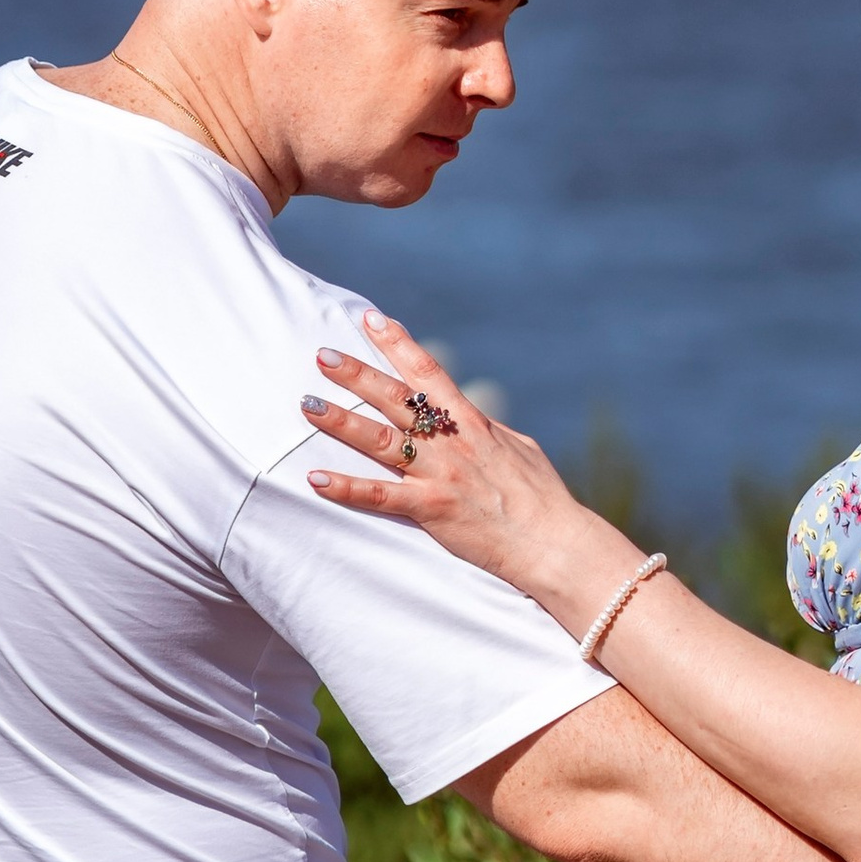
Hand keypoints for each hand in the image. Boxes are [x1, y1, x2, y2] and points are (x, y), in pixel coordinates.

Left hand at [302, 307, 601, 605]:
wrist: (553, 542)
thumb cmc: (542, 498)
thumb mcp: (520, 450)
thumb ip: (491, 431)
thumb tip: (474, 419)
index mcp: (472, 423)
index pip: (428, 372)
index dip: (398, 343)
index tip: (371, 319)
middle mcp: (451, 442)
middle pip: (395, 399)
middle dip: (356, 373)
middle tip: (323, 354)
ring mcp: (440, 474)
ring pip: (379, 440)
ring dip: (340, 420)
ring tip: (306, 404)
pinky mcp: (432, 509)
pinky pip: (379, 496)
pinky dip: (346, 487)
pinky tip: (315, 478)